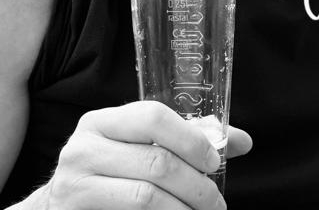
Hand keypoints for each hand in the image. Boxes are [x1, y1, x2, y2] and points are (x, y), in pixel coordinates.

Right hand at [43, 101, 251, 208]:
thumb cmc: (108, 173)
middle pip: (156, 161)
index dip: (190, 139)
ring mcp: (75, 184)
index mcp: (102, 120)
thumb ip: (185, 140)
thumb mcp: (138, 147)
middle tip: (217, 203)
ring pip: (146, 196)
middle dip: (197, 185)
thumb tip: (243, 142)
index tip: (215, 160)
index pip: (152, 117)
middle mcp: (83, 147)